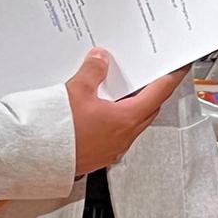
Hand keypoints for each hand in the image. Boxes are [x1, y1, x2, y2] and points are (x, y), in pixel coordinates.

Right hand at [66, 48, 185, 175]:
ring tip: (121, 90)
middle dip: (152, 91)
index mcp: (126, 119)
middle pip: (149, 109)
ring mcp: (113, 148)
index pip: (159, 93)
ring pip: (133, 123)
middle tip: (151, 75)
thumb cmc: (59, 132)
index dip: (172, 77)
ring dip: (132, 106)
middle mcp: (124, 137)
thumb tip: (100, 60)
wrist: (37, 158)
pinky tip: (101, 112)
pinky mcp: (100, 155)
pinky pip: (117, 134)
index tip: (180, 68)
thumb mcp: (76, 91)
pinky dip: (116, 119)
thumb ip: (93, 71)